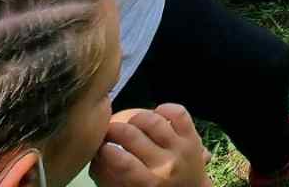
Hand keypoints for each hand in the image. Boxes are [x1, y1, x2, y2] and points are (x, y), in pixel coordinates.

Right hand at [93, 105, 211, 186]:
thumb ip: (109, 177)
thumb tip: (96, 155)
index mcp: (148, 184)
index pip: (122, 162)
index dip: (105, 150)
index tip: (99, 146)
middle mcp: (165, 164)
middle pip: (132, 136)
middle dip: (113, 129)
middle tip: (107, 130)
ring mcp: (180, 148)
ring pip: (153, 120)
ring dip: (135, 118)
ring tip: (129, 124)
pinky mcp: (192, 136)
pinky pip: (178, 113)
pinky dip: (165, 109)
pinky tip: (155, 114)